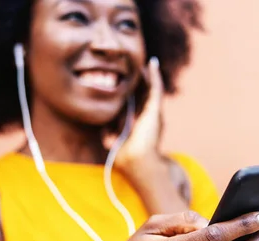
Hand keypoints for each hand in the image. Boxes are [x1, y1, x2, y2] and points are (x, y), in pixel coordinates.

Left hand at [102, 57, 163, 172]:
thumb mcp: (112, 139)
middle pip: (144, 94)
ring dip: (149, 75)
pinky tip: (152, 64)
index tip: (126, 79)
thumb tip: (102, 123)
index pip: (135, 103)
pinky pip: (156, 88)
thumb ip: (109, 130)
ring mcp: (153, 113)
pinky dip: (155, 76)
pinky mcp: (155, 110)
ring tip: (146, 62)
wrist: (135, 161)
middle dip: (142, 81)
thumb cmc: (123, 155)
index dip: (132, 91)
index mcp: (138, 122)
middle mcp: (147, 116)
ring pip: (151, 89)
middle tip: (137, 66)